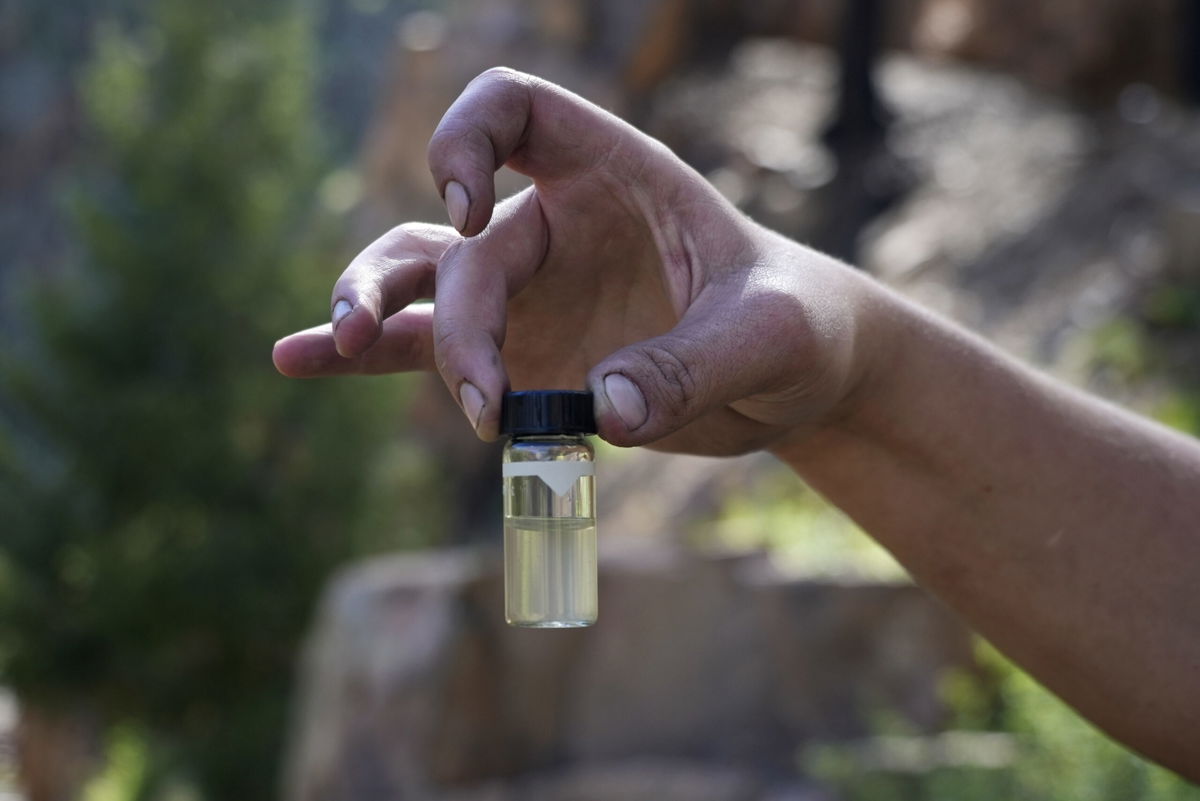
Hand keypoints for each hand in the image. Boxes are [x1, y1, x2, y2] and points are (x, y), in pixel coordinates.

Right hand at [273, 68, 872, 455]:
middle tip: (476, 390)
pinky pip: (429, 350)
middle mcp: (555, 226)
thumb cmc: (795, 328)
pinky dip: (368, 355)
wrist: (794, 377)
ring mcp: (530, 294)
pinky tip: (299, 359)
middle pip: (459, 242)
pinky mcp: (522, 356)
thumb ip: (694, 366)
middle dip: (451, 317)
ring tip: (336, 349)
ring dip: (369, 309)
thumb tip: (603, 411)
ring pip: (420, 282)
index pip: (514, 108)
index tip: (468, 212)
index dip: (468, 139)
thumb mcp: (770, 338)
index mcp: (613, 177)